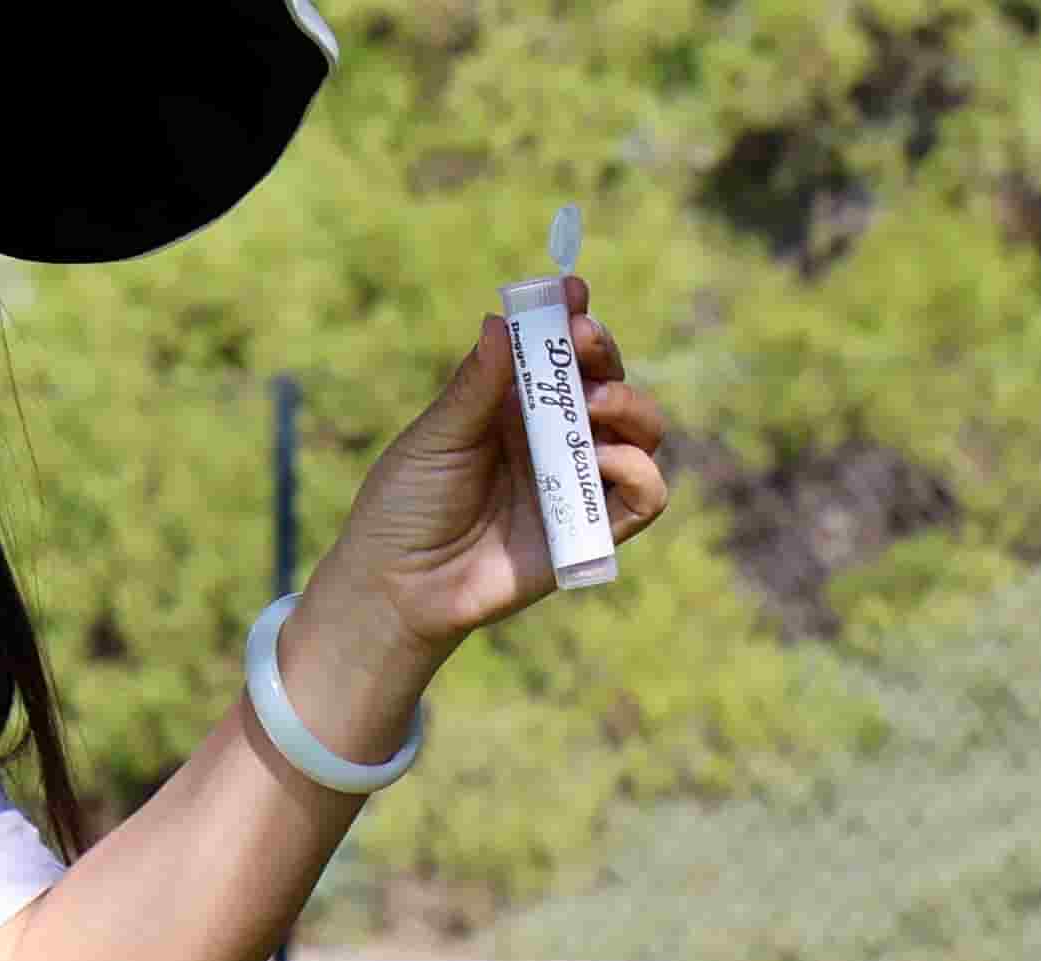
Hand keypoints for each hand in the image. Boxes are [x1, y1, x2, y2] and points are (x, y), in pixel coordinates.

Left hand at [326, 277, 669, 663]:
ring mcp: (574, 484)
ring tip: (592, 404)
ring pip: (641, 432)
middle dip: (603, 352)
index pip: (562, 352)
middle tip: (582, 340)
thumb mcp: (437, 437)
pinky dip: (638, 471)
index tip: (572, 292)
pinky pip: (644, 497)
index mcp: (515, 407)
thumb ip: (476, 384)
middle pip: (609, 382)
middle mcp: (553, 440)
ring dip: (630, 405)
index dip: (574, 318)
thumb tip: (500, 319)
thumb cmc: (405, 508)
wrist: (396, 588)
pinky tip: (602, 459)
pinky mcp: (588, 533)